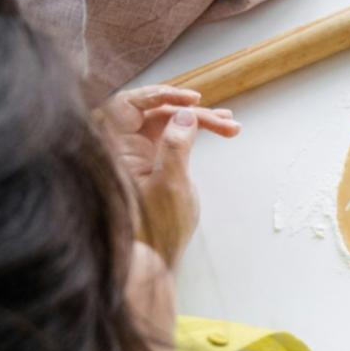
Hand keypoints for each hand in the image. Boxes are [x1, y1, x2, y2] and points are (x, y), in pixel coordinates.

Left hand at [93, 85, 239, 267]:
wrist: (155, 256)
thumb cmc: (157, 227)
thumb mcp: (171, 184)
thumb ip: (176, 146)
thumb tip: (185, 114)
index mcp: (118, 149)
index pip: (129, 105)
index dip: (159, 95)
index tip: (190, 99)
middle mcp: (126, 146)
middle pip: (155, 111)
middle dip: (189, 111)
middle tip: (222, 119)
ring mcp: (140, 152)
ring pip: (169, 122)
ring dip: (200, 120)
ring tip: (231, 125)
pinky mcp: (155, 160)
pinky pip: (175, 136)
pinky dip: (197, 132)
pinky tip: (220, 130)